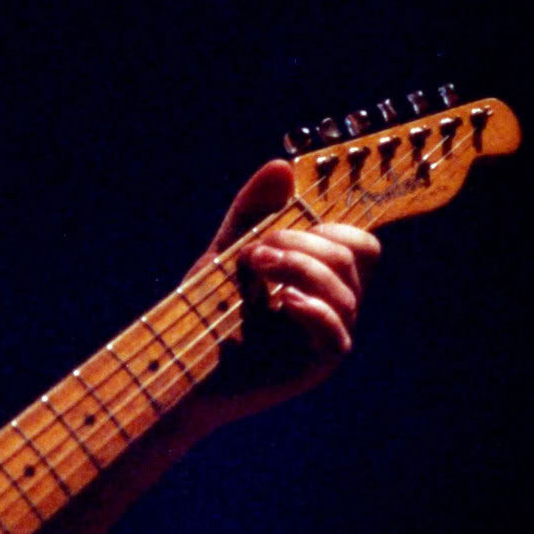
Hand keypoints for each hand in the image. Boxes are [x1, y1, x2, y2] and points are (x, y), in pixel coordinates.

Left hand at [185, 160, 380, 428]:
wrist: (174, 368)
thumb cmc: (202, 315)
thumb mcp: (226, 253)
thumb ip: (253, 213)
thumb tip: (283, 165)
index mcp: (320, 281)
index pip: (358, 242)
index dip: (327, 225)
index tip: (274, 229)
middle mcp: (332, 308)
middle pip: (357, 256)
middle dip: (305, 241)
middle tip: (256, 251)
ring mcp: (327, 338)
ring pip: (345, 290)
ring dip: (298, 266)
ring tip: (253, 267)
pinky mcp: (314, 367)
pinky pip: (335, 332)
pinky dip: (310, 309)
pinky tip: (280, 301)